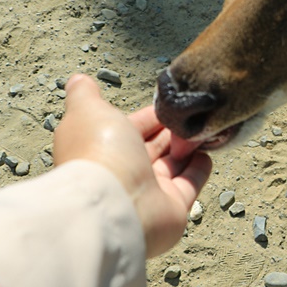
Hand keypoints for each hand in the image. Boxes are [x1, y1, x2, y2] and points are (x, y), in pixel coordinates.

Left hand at [53, 75, 211, 256]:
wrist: (116, 204)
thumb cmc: (100, 154)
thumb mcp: (88, 110)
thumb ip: (84, 94)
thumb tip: (78, 79)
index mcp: (104, 147)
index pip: (133, 127)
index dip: (152, 115)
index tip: (172, 102)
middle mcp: (125, 171)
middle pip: (154, 146)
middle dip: (172, 129)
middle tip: (192, 114)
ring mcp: (149, 191)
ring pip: (173, 164)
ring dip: (188, 145)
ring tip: (204, 128)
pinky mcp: (173, 207)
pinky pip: (189, 184)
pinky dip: (199, 168)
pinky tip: (207, 152)